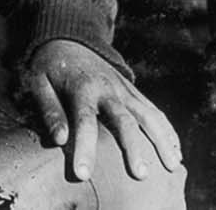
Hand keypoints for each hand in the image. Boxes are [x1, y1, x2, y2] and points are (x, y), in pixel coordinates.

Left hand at [20, 38, 181, 182]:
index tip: (83, 174)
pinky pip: (155, 111)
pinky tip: (176, 152)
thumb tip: (60, 140)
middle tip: (140, 175)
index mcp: (81, 89)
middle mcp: (108, 89)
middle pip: (124, 120)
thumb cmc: (50, 68)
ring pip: (149, 115)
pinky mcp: (134, 92)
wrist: (69, 40)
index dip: (84, 148)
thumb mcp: (38, 83)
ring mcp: (125, 90)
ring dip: (162, 140)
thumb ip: (50, 110)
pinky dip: (168, 131)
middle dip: (133, 148)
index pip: (84, 122)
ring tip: (172, 167)